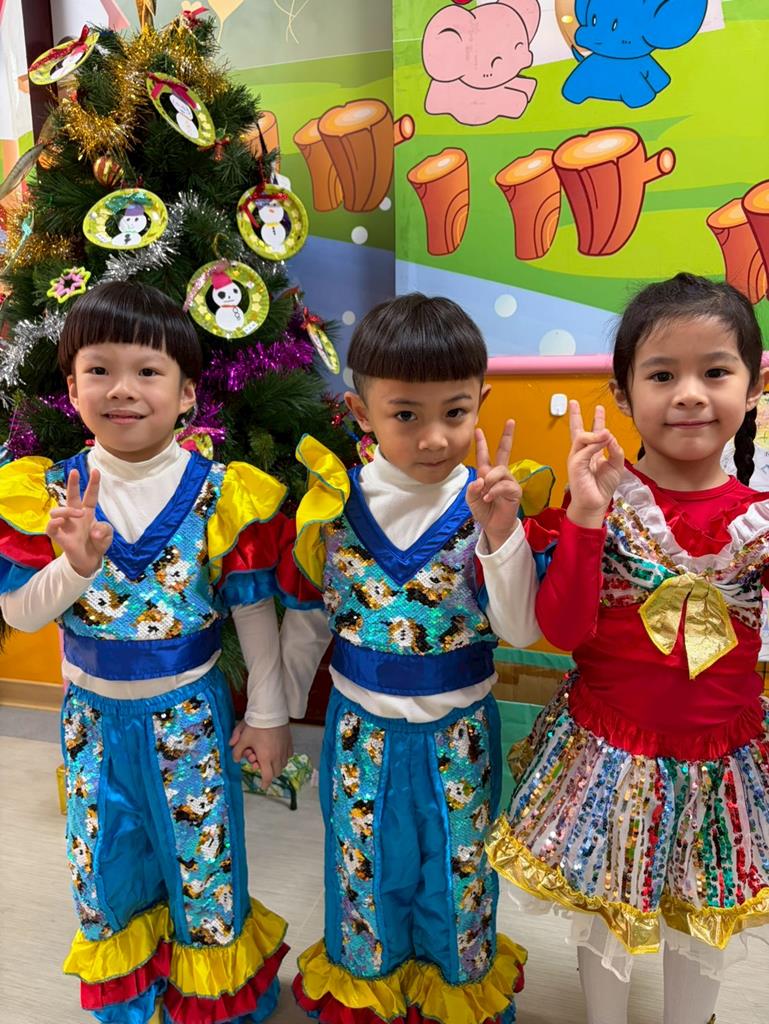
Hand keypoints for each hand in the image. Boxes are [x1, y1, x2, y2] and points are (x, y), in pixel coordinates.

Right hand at [46, 468, 112, 577]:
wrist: (90, 561)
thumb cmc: (97, 544)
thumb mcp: (107, 536)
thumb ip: (104, 530)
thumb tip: (93, 532)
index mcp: (88, 512)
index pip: (90, 495)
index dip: (93, 483)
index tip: (96, 470)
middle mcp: (75, 515)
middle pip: (71, 496)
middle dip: (72, 483)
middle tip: (75, 472)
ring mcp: (65, 525)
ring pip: (57, 510)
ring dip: (68, 510)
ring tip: (80, 514)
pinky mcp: (58, 536)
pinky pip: (50, 527)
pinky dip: (54, 522)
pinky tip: (60, 521)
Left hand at [229, 722, 292, 788]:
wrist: (270, 710)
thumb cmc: (256, 725)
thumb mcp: (242, 738)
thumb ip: (237, 750)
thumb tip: (235, 759)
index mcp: (266, 757)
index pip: (267, 777)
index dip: (265, 784)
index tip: (263, 786)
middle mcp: (277, 756)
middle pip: (276, 772)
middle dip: (268, 772)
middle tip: (259, 763)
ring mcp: (285, 749)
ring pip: (283, 764)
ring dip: (276, 764)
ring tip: (267, 756)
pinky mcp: (289, 742)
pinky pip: (288, 755)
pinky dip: (283, 756)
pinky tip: (277, 750)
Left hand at [466, 419, 521, 551]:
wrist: (494, 526)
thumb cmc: (484, 510)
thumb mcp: (471, 499)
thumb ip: (472, 488)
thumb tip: (480, 480)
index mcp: (487, 474)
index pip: (484, 455)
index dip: (481, 443)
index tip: (478, 430)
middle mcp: (499, 474)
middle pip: (504, 451)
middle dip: (507, 436)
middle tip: (510, 421)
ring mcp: (509, 481)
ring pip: (500, 470)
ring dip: (490, 480)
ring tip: (485, 492)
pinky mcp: (515, 491)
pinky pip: (504, 485)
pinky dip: (494, 491)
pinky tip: (489, 498)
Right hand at [566, 401, 623, 528]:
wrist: (595, 504)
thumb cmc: (603, 487)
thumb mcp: (616, 466)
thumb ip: (615, 450)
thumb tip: (609, 436)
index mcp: (592, 453)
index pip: (593, 434)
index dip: (596, 420)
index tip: (598, 409)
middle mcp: (582, 454)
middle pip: (577, 431)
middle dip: (575, 416)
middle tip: (573, 402)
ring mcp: (577, 459)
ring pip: (581, 437)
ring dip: (594, 433)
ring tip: (605, 432)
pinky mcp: (575, 465)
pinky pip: (584, 451)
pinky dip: (594, 445)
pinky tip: (602, 441)